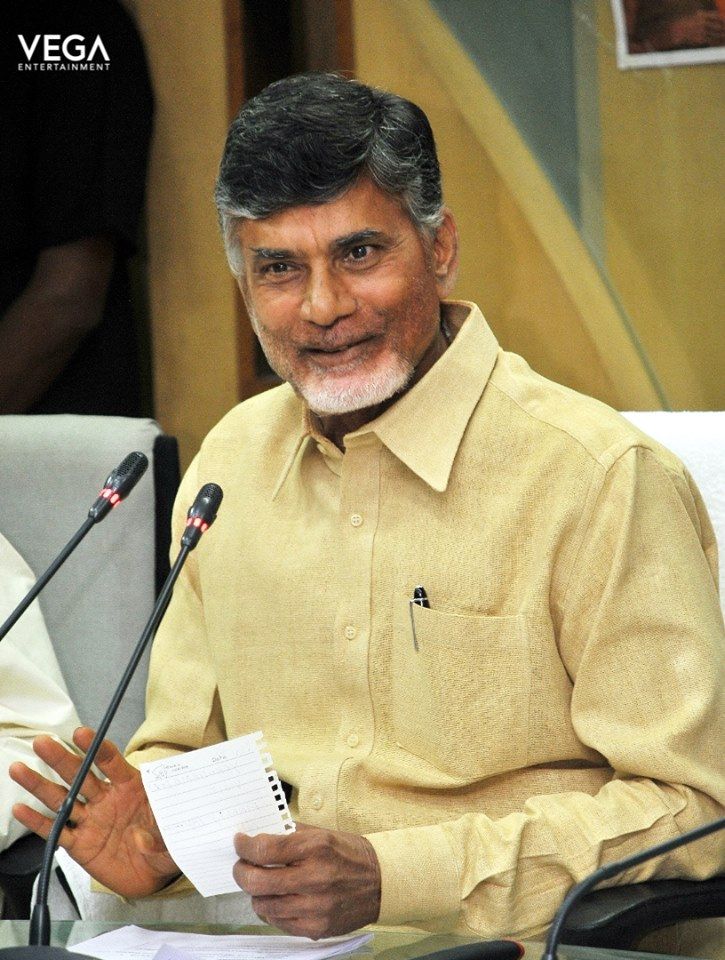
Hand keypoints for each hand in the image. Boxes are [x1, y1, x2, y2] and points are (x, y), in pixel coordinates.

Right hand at [10, 726, 179, 898]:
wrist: (156, 874)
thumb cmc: (165, 842)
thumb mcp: (173, 837)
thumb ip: (160, 837)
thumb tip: (141, 838)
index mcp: (131, 787)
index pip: (112, 763)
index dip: (97, 747)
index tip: (82, 734)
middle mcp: (107, 799)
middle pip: (80, 775)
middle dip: (61, 759)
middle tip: (43, 743)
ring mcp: (91, 821)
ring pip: (62, 799)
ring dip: (41, 785)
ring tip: (20, 769)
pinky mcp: (80, 845)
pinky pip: (57, 832)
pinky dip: (38, 822)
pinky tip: (21, 809)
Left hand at [233, 823, 380, 938]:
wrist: (382, 882)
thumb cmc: (350, 854)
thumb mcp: (323, 833)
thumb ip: (290, 835)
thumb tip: (258, 836)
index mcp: (316, 848)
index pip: (266, 849)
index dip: (245, 846)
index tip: (240, 842)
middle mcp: (315, 878)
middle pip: (257, 882)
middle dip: (241, 872)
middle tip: (241, 865)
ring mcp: (315, 908)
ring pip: (263, 905)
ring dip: (256, 893)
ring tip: (261, 883)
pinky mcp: (316, 929)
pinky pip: (278, 922)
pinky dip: (272, 909)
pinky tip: (278, 898)